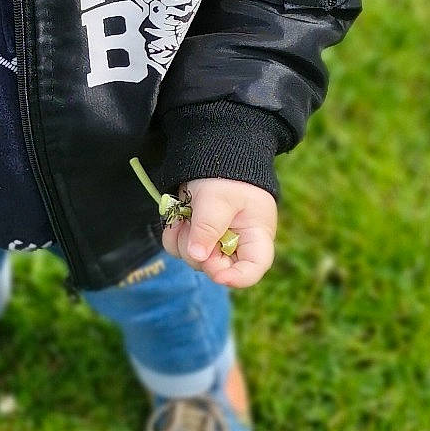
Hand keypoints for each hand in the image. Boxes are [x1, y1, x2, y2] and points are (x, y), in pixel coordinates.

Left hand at [160, 177, 277, 289]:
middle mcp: (237, 244)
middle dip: (199, 252)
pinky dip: (174, 236)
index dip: (237, 278)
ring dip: (183, 241)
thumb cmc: (226, 174)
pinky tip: (177, 218)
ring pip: (195, 260)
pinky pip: (180, 249)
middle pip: (218, 268)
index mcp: (255, 235)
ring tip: (185, 216)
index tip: (216, 274)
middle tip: (193, 226)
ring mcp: (216, 242)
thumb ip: (208, 227)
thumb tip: (198, 257)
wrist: (211, 152)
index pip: (254, 268)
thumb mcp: (218, 198)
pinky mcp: (197, 237)